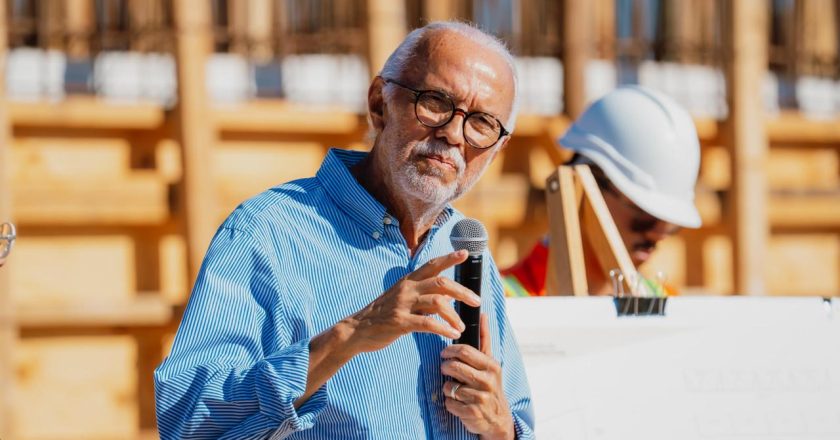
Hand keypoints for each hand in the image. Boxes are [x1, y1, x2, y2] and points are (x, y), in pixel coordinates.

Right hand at [343, 250, 480, 354]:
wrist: (356, 330)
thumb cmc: (382, 316)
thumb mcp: (402, 300)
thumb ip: (423, 297)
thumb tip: (447, 297)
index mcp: (408, 281)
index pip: (432, 265)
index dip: (449, 258)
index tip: (466, 253)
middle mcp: (407, 288)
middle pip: (441, 283)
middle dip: (462, 291)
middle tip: (476, 301)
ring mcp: (403, 304)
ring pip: (437, 302)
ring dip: (454, 315)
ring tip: (462, 326)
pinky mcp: (400, 321)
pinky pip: (428, 323)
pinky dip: (444, 328)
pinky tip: (452, 334)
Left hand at [441, 314, 514, 439]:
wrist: (498, 418)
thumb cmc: (489, 384)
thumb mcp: (490, 362)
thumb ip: (484, 339)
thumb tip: (483, 314)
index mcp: (492, 366)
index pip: (465, 351)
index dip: (450, 350)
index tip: (444, 353)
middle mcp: (488, 381)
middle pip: (455, 367)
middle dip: (445, 367)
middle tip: (445, 368)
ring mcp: (480, 398)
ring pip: (450, 386)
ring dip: (448, 387)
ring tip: (455, 387)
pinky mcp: (472, 413)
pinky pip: (449, 403)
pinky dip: (450, 402)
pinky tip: (458, 402)